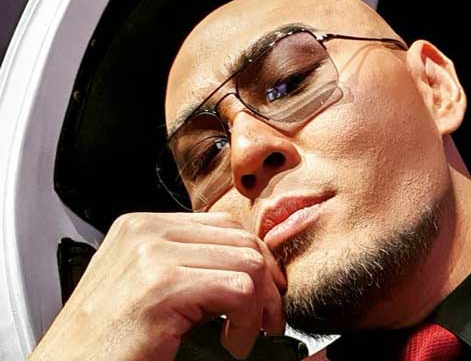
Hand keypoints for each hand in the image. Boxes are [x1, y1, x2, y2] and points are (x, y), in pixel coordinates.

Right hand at [28, 212, 285, 359]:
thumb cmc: (104, 341)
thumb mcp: (143, 284)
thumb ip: (184, 263)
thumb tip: (244, 265)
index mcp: (142, 226)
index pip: (225, 226)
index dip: (255, 260)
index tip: (265, 292)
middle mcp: (147, 232)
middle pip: (242, 241)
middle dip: (267, 283)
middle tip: (266, 319)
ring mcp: (153, 256)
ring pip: (248, 263)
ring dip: (259, 306)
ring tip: (243, 335)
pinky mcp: (162, 288)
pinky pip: (239, 290)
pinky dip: (248, 322)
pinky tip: (232, 344)